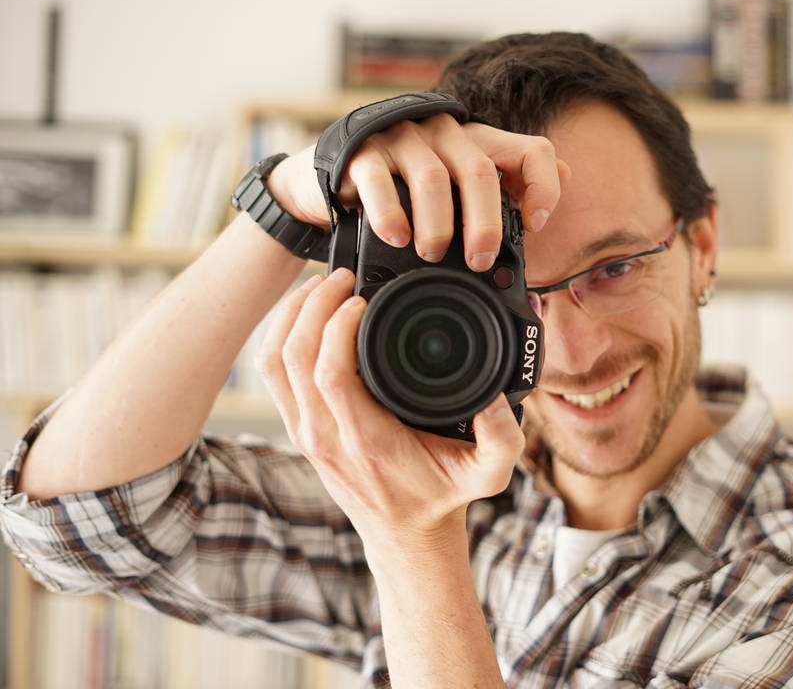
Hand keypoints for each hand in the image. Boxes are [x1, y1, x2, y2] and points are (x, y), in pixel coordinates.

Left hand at [256, 268, 525, 541]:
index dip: (338, 327)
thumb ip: (503, 440)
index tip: (363, 298)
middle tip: (342, 277)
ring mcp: (306, 432)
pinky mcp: (298, 427)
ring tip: (320, 285)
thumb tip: (495, 401)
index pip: (332, 374)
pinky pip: (272, 373)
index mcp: (367, 440)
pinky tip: (304, 311)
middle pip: (294, 357)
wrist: (405, 534)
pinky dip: (280, 333)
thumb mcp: (487, 474)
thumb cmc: (441, 496)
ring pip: (275, 361)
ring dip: (291, 315)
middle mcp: (327, 435)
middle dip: (312, 306)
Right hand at [265, 114, 566, 271]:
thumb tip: (550, 206)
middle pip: (480, 170)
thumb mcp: (457, 194)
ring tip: (432, 254)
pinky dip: (391, 213)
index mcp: (477, 143)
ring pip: (434, 177)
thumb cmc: (403, 194)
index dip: (542, 186)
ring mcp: (402, 138)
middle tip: (480, 261)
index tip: (535, 225)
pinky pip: (381, 180)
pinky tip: (395, 237)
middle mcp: (445, 133)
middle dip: (486, 222)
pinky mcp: (362, 152)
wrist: (328, 181)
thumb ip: (501, 197)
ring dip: (438, 224)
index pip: (530, 150)